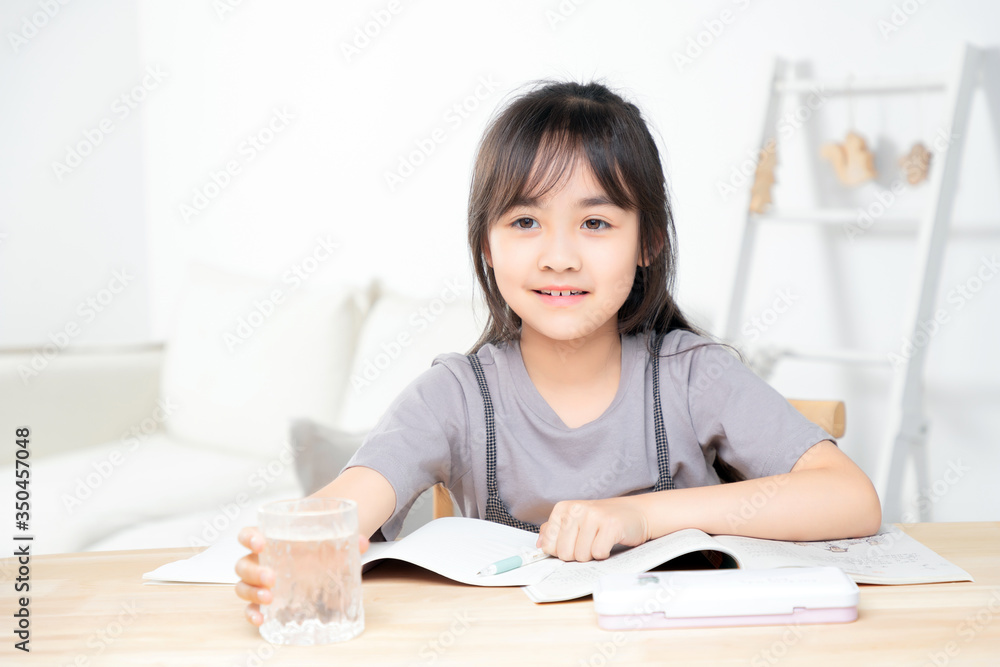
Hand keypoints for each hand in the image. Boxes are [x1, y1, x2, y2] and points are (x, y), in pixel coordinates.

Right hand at [235, 526, 370, 626]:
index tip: (261, 542)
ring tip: (269, 596)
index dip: (249, 537)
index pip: (249, 534)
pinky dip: (252, 613)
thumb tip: (362, 543)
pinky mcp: (265, 599)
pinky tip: (261, 618)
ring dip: (252, 592)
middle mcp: (261, 559)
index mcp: (270, 537)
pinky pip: (251, 607)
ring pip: (243, 585)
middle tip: (272, 577)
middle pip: (243, 563)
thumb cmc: (316, 544)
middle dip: (254, 571)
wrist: (319, 556)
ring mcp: (260, 580)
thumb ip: (346, 538)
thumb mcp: (330, 538)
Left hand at [536, 496, 649, 561]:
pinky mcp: (611, 525)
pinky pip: (599, 553)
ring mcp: (593, 516)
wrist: (635, 513)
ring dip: (592, 554)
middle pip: (564, 554)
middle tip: (590, 542)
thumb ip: (555, 531)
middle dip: (578, 555)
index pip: (549, 545)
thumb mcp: (576, 521)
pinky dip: (605, 554)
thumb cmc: (602, 520)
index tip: (575, 542)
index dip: (563, 550)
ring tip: (600, 540)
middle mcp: (576, 509)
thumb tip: (539, 545)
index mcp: (563, 509)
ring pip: (582, 556)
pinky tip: (610, 542)